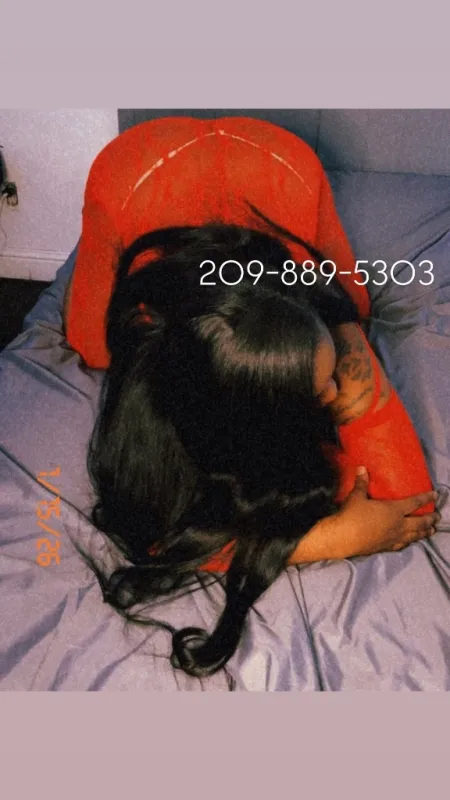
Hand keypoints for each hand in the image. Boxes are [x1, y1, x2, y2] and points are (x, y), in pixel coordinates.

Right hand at [289, 467, 439, 563]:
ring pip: (414, 536)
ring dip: (424, 533)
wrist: (343, 538)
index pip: (414, 503)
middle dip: (430, 519)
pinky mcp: (386, 547)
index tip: (435, 495)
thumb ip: (362, 483)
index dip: (426, 498)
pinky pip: (402, 544)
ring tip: (431, 531)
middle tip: (438, 517)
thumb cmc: (352, 515)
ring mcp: (393, 538)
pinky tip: (409, 542)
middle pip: (419, 523)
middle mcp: (398, 525)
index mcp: (393, 510)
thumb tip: (362, 468)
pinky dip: (409, 542)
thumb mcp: (357, 496)